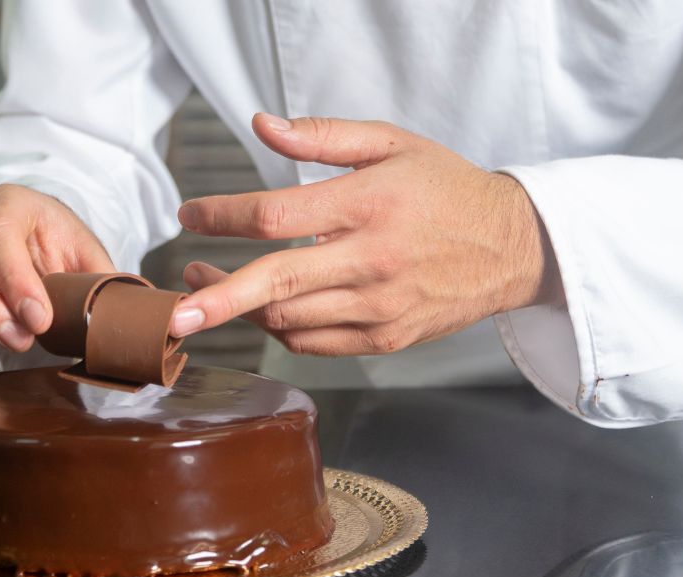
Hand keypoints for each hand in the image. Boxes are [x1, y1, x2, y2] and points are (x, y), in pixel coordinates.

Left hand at [168, 113, 557, 355]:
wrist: (511, 248)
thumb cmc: (445, 189)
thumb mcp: (391, 144)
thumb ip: (322, 138)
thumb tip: (261, 126)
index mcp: (369, 205)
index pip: (274, 216)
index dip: (221, 217)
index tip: (189, 215)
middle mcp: (372, 261)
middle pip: (274, 284)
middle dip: (214, 299)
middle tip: (171, 309)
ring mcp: (379, 307)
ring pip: (287, 320)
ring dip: (239, 309)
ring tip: (209, 286)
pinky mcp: (384, 338)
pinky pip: (312, 344)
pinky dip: (277, 329)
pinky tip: (260, 308)